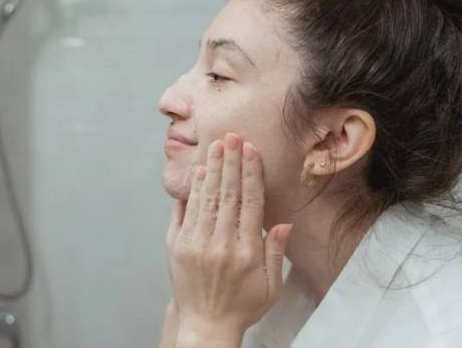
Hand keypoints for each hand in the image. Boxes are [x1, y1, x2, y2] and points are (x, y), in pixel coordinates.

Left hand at [165, 132, 292, 346]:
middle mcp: (220, 245)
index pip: (250, 203)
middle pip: (227, 194)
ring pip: (206, 199)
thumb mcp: (271, 287)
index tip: (250, 150)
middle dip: (230, 162)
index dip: (251, 174)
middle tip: (232, 137)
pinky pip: (185, 212)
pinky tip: (199, 173)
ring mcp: (196, 244)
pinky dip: (193, 191)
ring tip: (216, 146)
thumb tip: (283, 223)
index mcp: (246, 252)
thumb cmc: (242, 306)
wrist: (205, 325)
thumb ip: (276, 253)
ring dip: (212, 170)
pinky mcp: (177, 245)